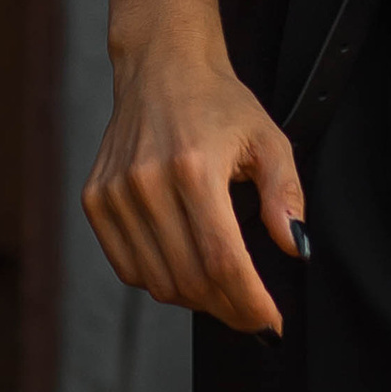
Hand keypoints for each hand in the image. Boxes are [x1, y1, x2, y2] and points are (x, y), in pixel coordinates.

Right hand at [82, 13, 304, 337]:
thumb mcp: (269, 139)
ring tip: (224, 288)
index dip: (249, 302)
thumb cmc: (220, 103)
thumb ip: (286, 195)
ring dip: (196, 299)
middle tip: (252, 313)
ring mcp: (115, 193)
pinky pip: (129, 268)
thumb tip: (295, 248)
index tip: (271, 324)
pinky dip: (160, 281)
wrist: (163, 66)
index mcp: (193, 166)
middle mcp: (146, 182)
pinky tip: (186, 266)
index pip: (222, 260)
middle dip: (228, 308)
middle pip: (190, 279)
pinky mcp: (95, 200)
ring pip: (158, 283)